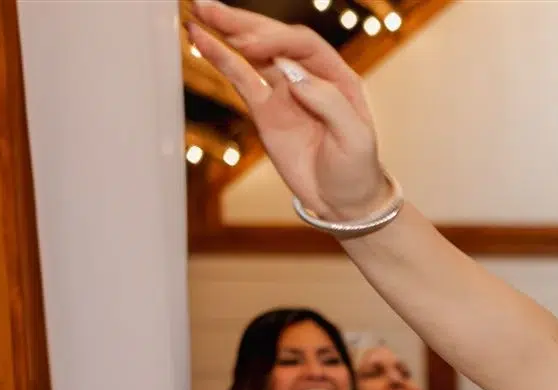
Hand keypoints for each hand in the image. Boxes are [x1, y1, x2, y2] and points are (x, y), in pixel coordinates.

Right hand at [189, 1, 390, 222]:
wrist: (344, 203)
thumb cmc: (357, 171)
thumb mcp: (355, 140)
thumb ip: (329, 104)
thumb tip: (291, 73)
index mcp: (338, 78)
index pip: (304, 45)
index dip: (276, 40)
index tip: (250, 46)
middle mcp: (310, 77)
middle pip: (275, 40)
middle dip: (244, 23)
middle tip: (210, 8)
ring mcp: (285, 91)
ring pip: (253, 53)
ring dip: (228, 31)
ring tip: (200, 11)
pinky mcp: (265, 108)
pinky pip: (240, 77)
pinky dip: (221, 58)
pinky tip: (201, 40)